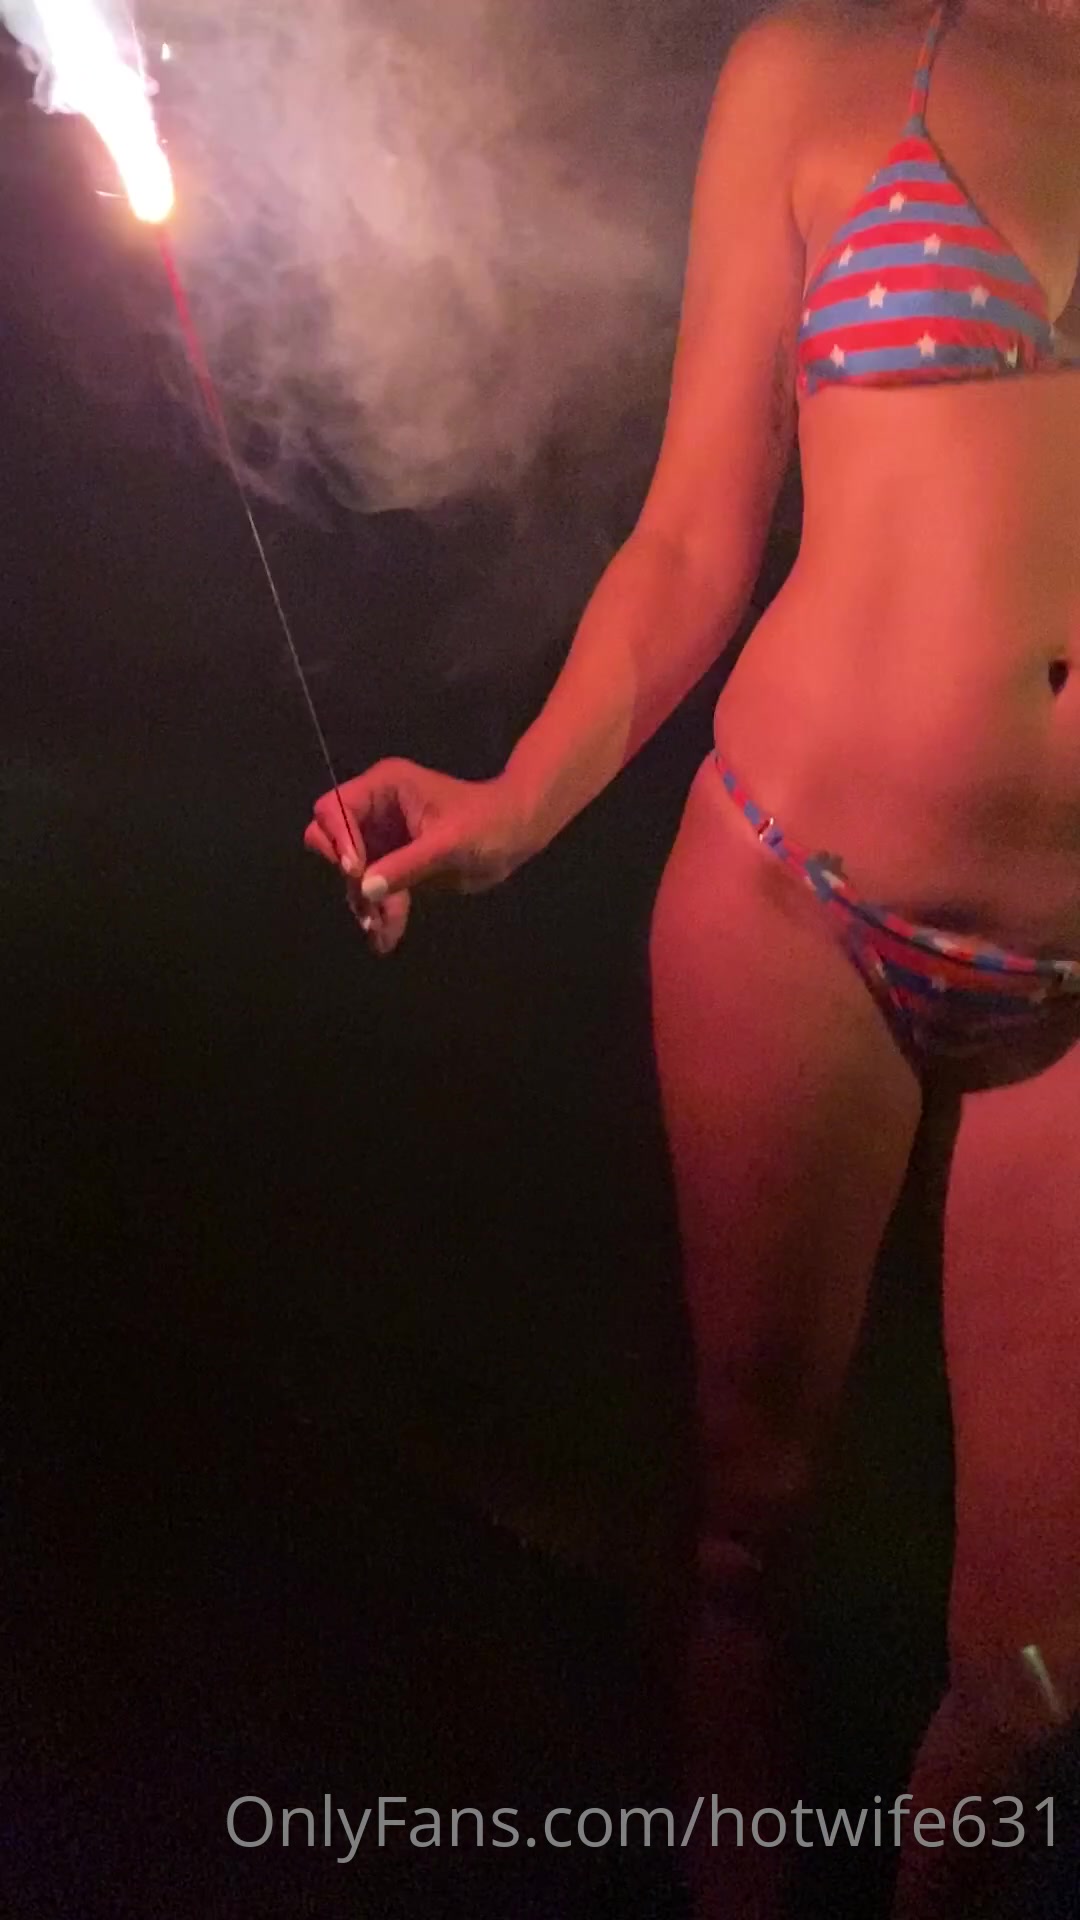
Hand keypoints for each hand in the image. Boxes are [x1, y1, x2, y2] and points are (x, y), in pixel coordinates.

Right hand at [304, 758, 534, 954]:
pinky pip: (374, 891)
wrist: (517, 835)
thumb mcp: (447, 844)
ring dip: (366, 904)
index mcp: (384, 789)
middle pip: (333, 843)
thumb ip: (405, 865)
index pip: (333, 809)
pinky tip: (386, 937)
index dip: (337, 840)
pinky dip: (380, 913)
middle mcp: (376, 811)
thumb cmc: (488, 824)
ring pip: (353, 875)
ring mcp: (383, 840)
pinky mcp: (395, 865)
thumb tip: (365, 889)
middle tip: (369, 906)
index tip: (355, 871)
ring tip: (382, 930)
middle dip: (350, 877)